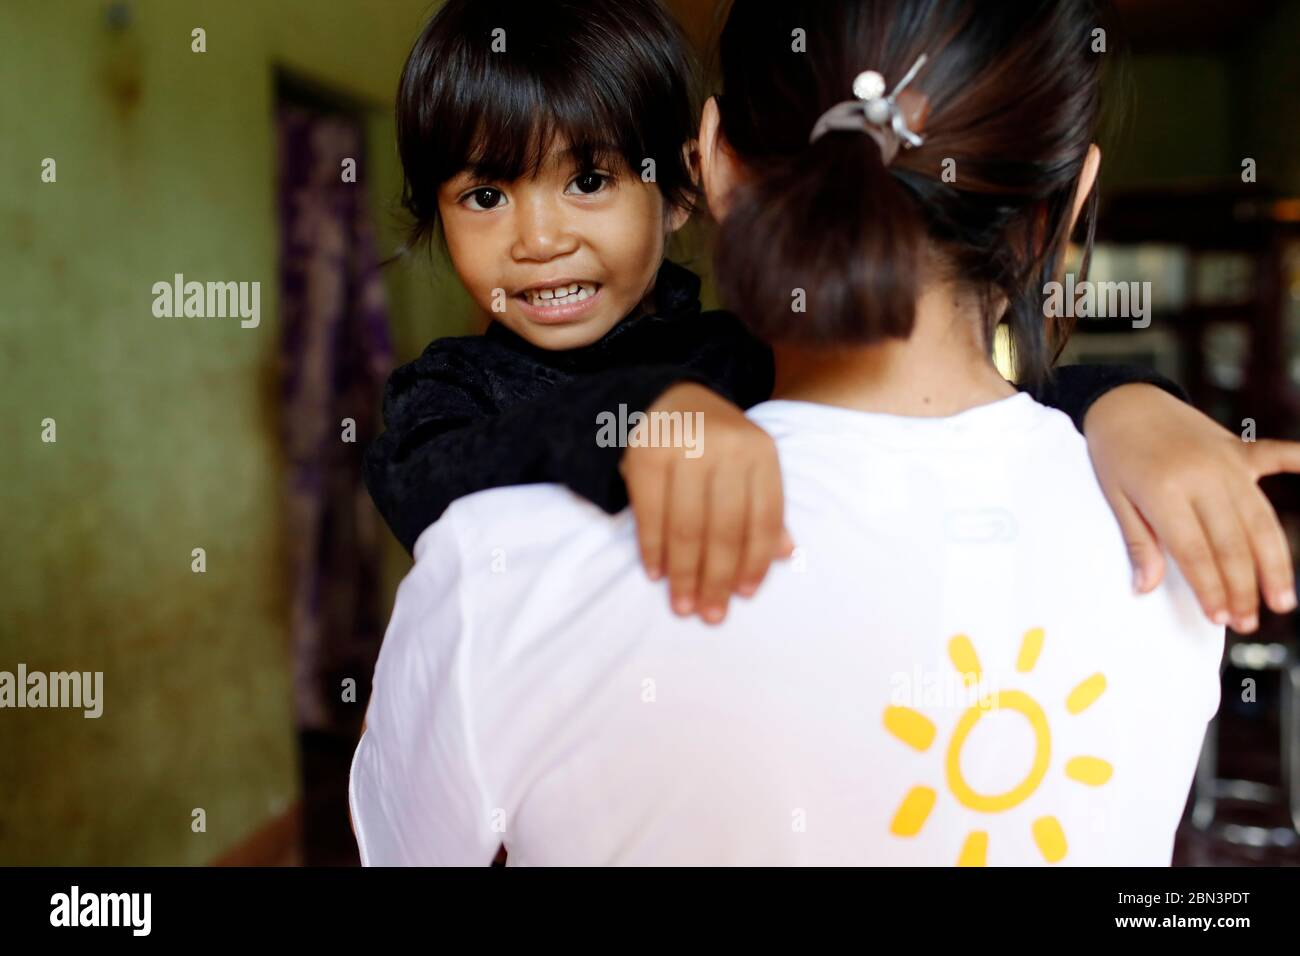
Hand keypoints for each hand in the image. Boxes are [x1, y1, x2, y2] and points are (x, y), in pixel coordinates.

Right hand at [619, 382, 793, 623]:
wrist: (662, 397)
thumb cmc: (714, 443)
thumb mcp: (748, 465)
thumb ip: (763, 507)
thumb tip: (785, 555)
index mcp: (761, 452)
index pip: (764, 518)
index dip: (756, 562)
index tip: (745, 595)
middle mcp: (726, 448)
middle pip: (725, 529)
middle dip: (718, 578)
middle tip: (710, 614)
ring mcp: (684, 449)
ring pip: (687, 527)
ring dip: (685, 573)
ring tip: (683, 605)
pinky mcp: (646, 454)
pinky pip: (650, 514)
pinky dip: (653, 549)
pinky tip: (657, 573)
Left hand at [1085, 384, 1299, 631]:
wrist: (1124, 400)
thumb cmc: (1114, 453)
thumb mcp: (1114, 497)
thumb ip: (1137, 542)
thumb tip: (1145, 588)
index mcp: (1165, 491)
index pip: (1195, 552)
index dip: (1210, 588)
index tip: (1220, 618)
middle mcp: (1203, 477)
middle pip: (1233, 543)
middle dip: (1243, 587)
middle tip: (1248, 623)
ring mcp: (1226, 462)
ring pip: (1260, 520)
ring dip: (1272, 562)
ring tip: (1281, 599)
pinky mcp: (1239, 449)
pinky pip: (1278, 457)